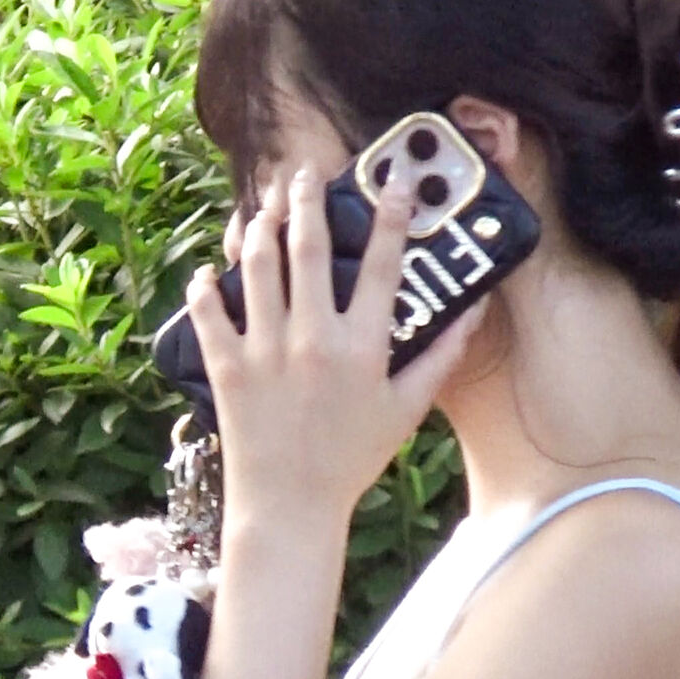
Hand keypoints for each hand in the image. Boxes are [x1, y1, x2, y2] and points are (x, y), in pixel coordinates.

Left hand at [185, 166, 489, 524]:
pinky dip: (205, 285)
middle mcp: (313, 337)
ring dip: (259, 226)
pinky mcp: (226, 366)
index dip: (391, 217)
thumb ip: (442, 358)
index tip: (393, 183)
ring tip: (262, 209)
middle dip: (307, 200)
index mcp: (362, 346)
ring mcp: (265, 348)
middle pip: (310, 247)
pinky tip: (208, 271)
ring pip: (259, 265)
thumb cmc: (352, 458)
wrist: (290, 504)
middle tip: (303, 174)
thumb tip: (474, 314)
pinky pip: (208, 310)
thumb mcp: (406, 409)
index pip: (384, 265)